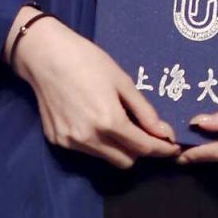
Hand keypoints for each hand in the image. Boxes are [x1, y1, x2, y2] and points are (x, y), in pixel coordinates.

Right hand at [7, 9, 177, 167]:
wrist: (45, 56)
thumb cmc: (87, 61)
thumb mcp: (122, 81)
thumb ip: (144, 111)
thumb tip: (164, 132)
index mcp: (109, 121)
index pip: (144, 148)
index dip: (162, 149)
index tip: (173, 147)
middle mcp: (90, 138)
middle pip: (127, 161)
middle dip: (140, 150)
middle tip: (144, 132)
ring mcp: (71, 142)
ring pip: (106, 158)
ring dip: (118, 148)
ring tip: (117, 124)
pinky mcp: (57, 141)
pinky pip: (87, 151)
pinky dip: (97, 143)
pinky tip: (93, 121)